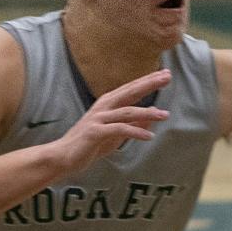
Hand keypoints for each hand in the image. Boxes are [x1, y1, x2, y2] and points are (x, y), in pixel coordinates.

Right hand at [54, 69, 171, 170]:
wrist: (64, 157)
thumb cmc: (90, 145)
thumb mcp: (117, 134)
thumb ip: (133, 124)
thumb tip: (153, 116)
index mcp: (108, 104)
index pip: (132, 89)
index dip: (148, 81)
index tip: (166, 74)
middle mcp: (103, 107)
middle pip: (130, 92)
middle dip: (149, 83)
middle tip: (167, 76)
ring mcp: (98, 118)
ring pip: (127, 111)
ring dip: (148, 113)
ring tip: (165, 115)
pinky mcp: (95, 132)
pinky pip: (119, 130)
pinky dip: (135, 132)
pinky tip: (149, 137)